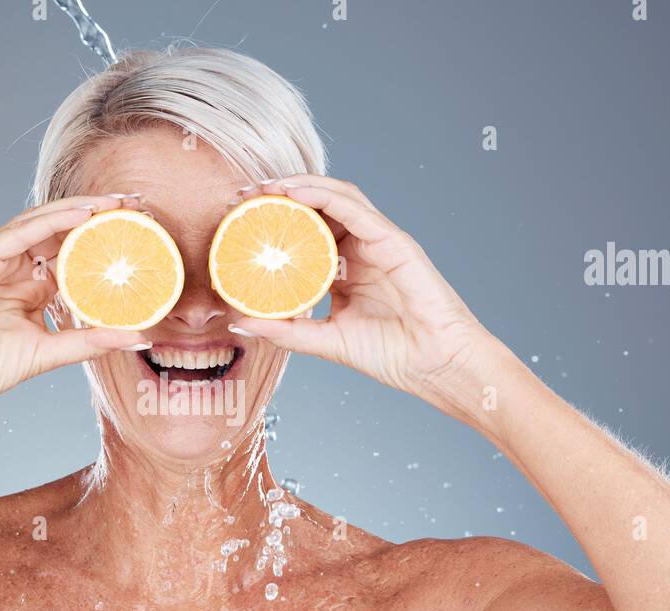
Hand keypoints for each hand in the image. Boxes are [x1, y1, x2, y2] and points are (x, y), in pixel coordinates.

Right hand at [0, 195, 148, 423]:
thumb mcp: (48, 352)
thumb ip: (89, 341)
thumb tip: (137, 336)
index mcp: (31, 289)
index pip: (74, 257)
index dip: (105, 244)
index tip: (141, 237)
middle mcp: (15, 269)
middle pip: (62, 233)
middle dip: (99, 218)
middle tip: (136, 207)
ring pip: (42, 224)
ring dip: (80, 210)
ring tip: (115, 203)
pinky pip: (17, 232)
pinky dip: (50, 221)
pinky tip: (81, 214)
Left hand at [228, 175, 508, 418]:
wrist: (435, 365)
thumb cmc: (393, 354)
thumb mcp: (325, 341)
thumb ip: (285, 330)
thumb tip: (239, 321)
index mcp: (345, 270)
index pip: (305, 234)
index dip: (272, 224)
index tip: (235, 223)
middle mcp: (360, 250)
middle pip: (316, 209)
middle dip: (277, 197)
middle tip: (241, 197)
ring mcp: (377, 242)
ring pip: (335, 197)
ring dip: (297, 186)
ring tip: (264, 188)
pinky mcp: (393, 240)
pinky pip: (354, 208)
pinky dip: (323, 194)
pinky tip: (295, 193)